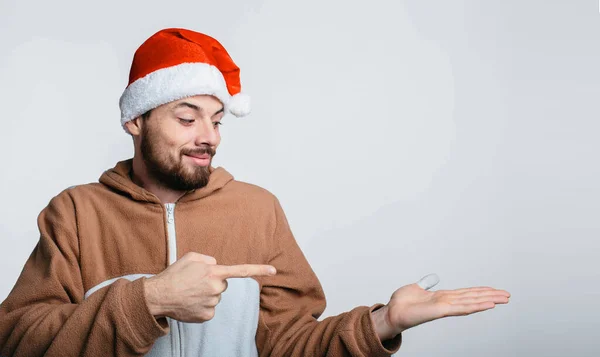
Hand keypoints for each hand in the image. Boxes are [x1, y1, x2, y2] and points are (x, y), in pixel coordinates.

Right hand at [144, 252, 275, 321]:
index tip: (274, 271)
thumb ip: (208, 258)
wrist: (158, 296)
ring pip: (216, 297)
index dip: (259, 270)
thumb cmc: (174, 274)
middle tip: (195, 283)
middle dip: (213, 283)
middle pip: (223, 285)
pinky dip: (202, 306)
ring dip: (206, 294)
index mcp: (214, 271)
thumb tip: (217, 265)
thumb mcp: (191, 257)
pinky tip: (190, 302)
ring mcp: (212, 303)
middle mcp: (216, 288)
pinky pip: (210, 309)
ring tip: (190, 292)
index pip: (241, 271)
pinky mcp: (207, 315)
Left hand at [371, 274, 510, 340]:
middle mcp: (447, 302)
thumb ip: (426, 285)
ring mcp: (445, 306)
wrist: (392, 312)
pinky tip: (488, 304)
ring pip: (472, 302)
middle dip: (491, 296)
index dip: (481, 291)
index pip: (466, 293)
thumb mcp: (416, 289)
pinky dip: (476, 306)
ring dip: (488, 300)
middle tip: (508, 295)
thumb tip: (432, 279)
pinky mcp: (441, 310)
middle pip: (473, 298)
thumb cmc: (402, 303)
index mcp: (443, 297)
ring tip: (504, 298)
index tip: (494, 290)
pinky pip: (462, 308)